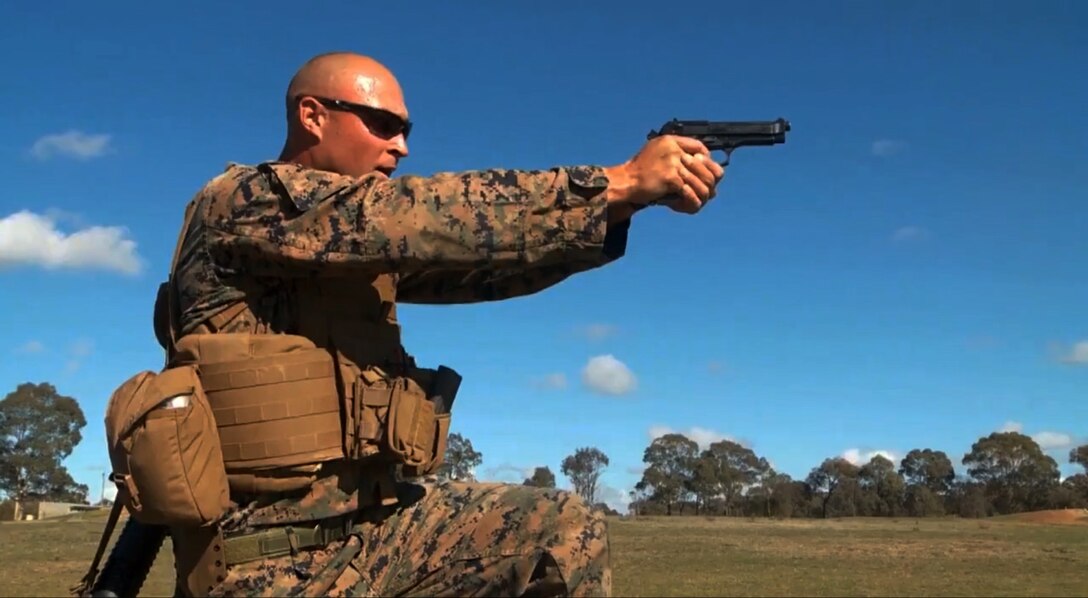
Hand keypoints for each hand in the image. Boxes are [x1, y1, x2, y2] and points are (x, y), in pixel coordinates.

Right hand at [603, 135, 725, 213]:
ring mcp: (673, 163)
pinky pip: (690, 192)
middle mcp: (674, 149)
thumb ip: (675, 155)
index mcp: (671, 141)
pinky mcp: (671, 178)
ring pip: (702, 181)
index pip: (700, 147)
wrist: (625, 182)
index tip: (706, 172)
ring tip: (699, 201)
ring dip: (702, 195)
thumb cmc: (640, 172)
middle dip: (709, 182)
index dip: (708, 161)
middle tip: (708, 192)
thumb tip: (700, 168)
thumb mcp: (656, 153)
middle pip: (706, 166)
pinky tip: (688, 206)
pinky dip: (691, 202)